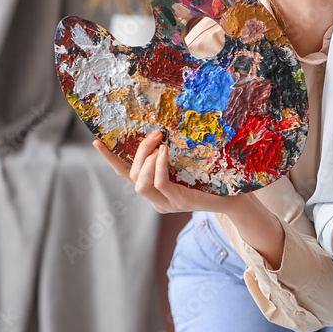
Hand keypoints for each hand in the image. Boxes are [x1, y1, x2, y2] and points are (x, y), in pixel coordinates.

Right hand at [93, 131, 252, 214]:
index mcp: (155, 188)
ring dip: (146, 160)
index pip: (126, 174)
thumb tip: (165, 128)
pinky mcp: (177, 202)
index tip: (96, 141)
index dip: (110, 159)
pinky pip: (159, 184)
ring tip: (159, 144)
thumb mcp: (189, 162)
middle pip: (133, 176)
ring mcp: (165, 203)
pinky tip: (164, 152)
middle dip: (140, 152)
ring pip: (141, 183)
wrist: (235, 198)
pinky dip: (158, 167)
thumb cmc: (213, 178)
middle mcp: (156, 199)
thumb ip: (174, 152)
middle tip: (155, 134)